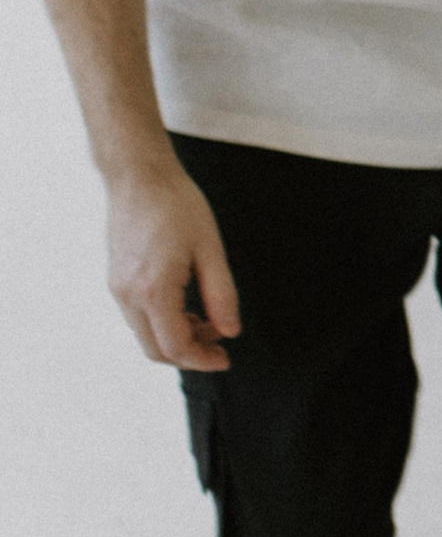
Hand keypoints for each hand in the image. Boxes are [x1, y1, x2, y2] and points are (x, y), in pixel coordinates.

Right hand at [106, 158, 240, 371]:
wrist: (140, 177)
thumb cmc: (177, 205)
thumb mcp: (210, 250)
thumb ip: (222, 295)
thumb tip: (230, 331)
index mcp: (154, 289)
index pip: (176, 347)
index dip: (203, 360)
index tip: (225, 357)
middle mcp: (128, 295)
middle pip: (156, 351)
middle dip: (190, 354)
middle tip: (219, 343)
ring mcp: (118, 288)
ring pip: (146, 336)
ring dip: (176, 338)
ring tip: (208, 320)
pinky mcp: (116, 281)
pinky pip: (138, 318)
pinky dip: (163, 323)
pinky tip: (187, 306)